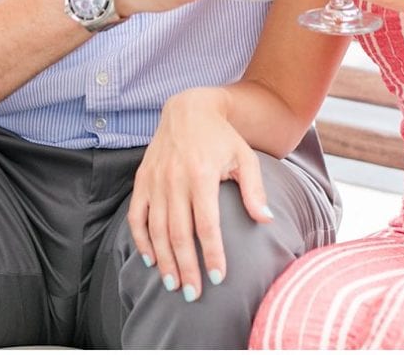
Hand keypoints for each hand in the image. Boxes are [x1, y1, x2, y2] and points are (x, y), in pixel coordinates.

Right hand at [127, 89, 274, 301]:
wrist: (187, 109)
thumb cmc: (222, 137)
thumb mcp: (245, 157)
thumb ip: (254, 189)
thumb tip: (266, 220)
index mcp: (201, 174)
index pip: (206, 224)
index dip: (211, 253)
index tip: (218, 277)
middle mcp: (174, 179)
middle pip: (179, 233)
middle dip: (186, 267)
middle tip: (193, 294)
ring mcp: (155, 180)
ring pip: (156, 229)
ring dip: (164, 260)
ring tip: (173, 284)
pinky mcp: (142, 180)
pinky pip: (137, 216)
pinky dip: (141, 240)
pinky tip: (151, 260)